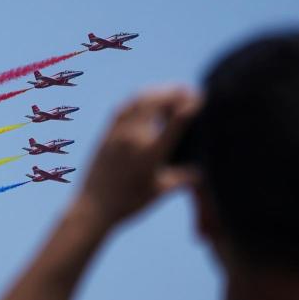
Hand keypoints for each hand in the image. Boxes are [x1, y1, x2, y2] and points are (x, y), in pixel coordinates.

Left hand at [75, 88, 200, 229]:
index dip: (190, 105)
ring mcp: (117, 134)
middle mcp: (133, 138)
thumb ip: (185, 178)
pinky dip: (138, 99)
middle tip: (188, 91)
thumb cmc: (129, 203)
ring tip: (170, 92)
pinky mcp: (105, 134)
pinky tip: (146, 100)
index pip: (176, 121)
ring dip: (156, 92)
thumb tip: (206, 170)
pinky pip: (122, 108)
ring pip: (138, 101)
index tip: (201, 99)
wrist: (92, 208)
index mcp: (151, 153)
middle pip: (156, 102)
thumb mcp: (161, 191)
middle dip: (174, 92)